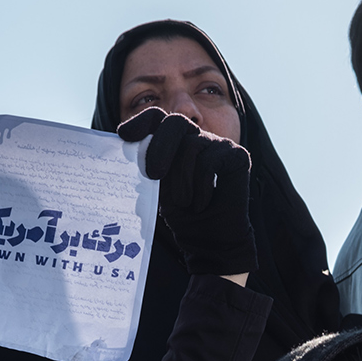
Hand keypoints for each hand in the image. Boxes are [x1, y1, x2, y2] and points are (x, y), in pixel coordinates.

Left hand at [120, 106, 254, 278]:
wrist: (210, 242)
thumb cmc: (183, 215)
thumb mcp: (157, 188)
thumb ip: (146, 166)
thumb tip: (124, 150)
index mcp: (175, 142)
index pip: (157, 118)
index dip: (140, 122)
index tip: (124, 136)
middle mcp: (198, 137)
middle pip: (175, 123)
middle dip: (160, 147)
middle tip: (153, 175)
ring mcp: (219, 144)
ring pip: (192, 146)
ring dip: (182, 182)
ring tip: (185, 203)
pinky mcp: (237, 155)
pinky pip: (210, 162)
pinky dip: (201, 187)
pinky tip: (202, 203)